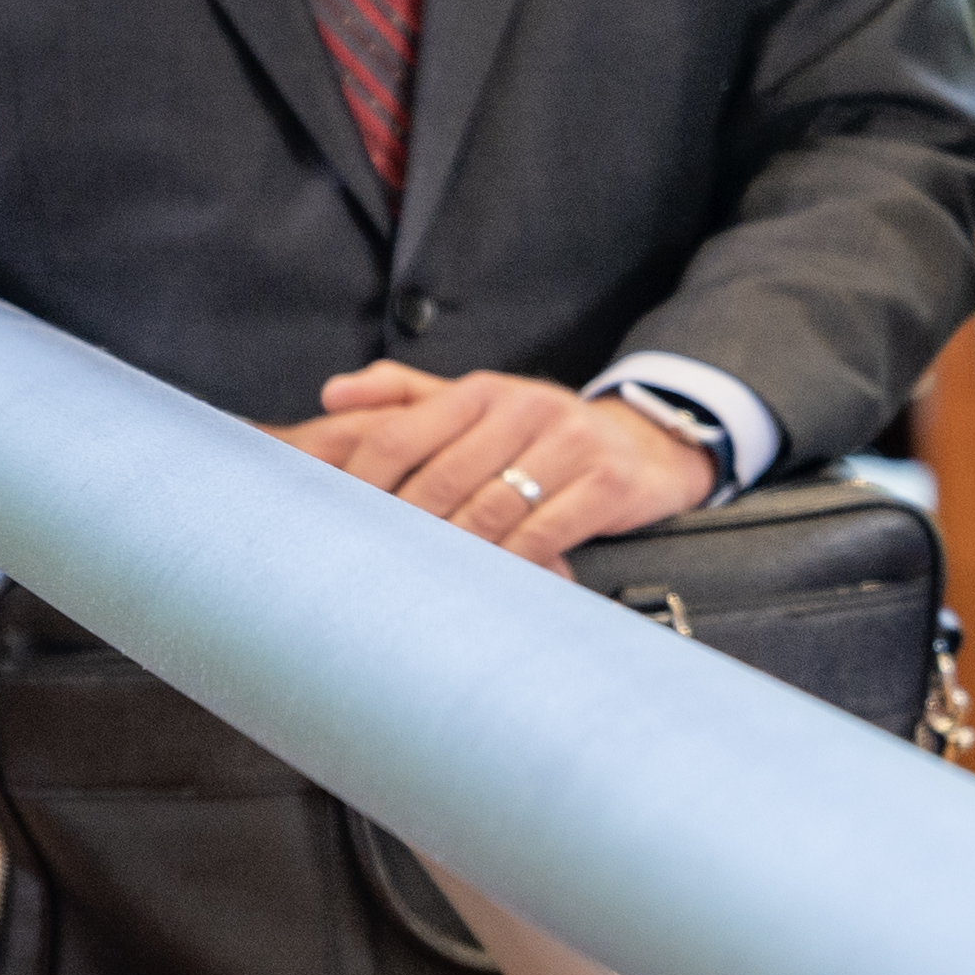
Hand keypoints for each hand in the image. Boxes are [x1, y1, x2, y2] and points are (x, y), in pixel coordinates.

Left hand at [282, 365, 716, 569]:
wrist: (643, 448)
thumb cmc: (541, 436)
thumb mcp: (478, 406)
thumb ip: (405, 397)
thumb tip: (330, 394)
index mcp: (482, 390)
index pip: (400, 434)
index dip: (360, 484)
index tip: (335, 525)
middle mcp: (526, 407)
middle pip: (441, 478)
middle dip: (404, 529)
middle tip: (373, 569)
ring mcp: (571, 443)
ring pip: (491, 510)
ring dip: (454, 553)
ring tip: (422, 584)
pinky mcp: (608, 482)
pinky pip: (545, 534)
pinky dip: (512, 564)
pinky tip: (489, 583)